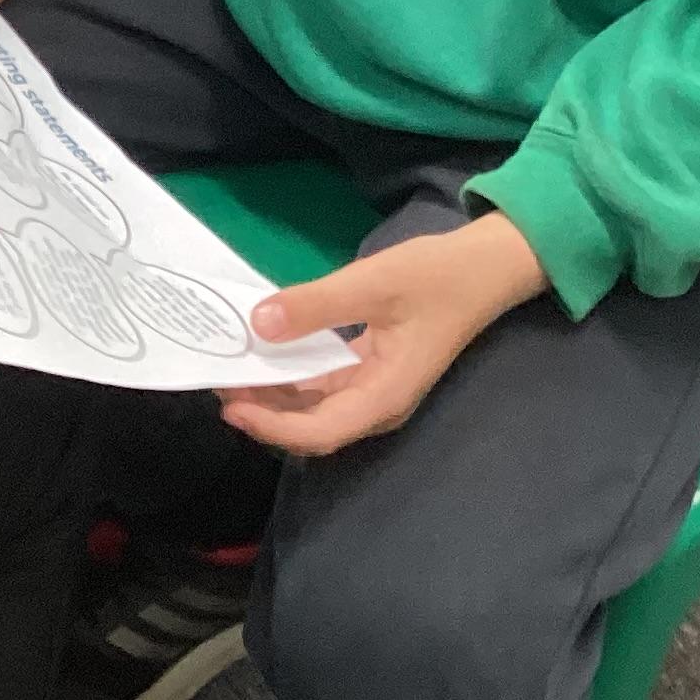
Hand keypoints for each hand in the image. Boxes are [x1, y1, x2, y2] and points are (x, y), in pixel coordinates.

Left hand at [217, 213, 546, 457]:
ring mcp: (374, 389)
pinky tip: (264, 353)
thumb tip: (259, 324)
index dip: (272, 426)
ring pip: (315, 406)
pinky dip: (291, 376)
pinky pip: (323, 384)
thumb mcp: (372, 283)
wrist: (483, 267)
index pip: (320, 432)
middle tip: (216, 379)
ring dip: (273, 394)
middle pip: (312, 425)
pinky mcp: (370, 371)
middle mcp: (377, 404)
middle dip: (263, 410)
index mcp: (384, 395)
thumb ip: (316, 306)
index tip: (231, 406)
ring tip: (230, 368)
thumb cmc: (435, 277)